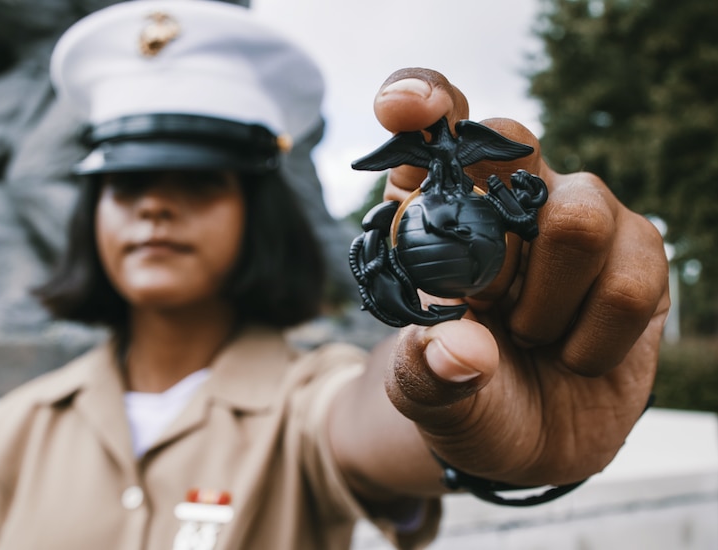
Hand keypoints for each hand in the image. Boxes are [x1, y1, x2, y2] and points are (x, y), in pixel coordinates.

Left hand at [376, 68, 669, 485]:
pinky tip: (573, 355)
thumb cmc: (464, 397)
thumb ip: (426, 375)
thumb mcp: (424, 395)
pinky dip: (593, 338)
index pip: (430, 131)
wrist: (528, 441)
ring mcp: (577, 218)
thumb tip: (461, 350)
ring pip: (578, 216)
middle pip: (512, 140)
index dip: (420, 99)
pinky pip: (630, 278)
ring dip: (546, 301)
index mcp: (438, 212)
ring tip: (530, 337)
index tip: (403, 110)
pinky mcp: (637, 255)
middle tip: (483, 303)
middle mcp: (507, 198)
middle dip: (495, 242)